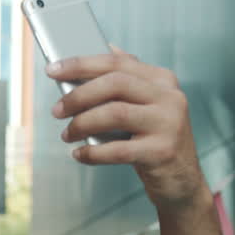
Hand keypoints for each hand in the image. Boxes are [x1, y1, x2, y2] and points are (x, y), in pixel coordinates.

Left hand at [48, 46, 207, 208]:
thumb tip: (97, 54)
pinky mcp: (162, 151)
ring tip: (67, 134)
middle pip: (115, 83)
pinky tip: (79, 154)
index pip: (117, 62)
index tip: (52, 69)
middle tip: (57, 110)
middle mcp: (169, 97)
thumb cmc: (153, 140)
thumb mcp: (145, 106)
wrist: (181, 181)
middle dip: (79, 95)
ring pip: (115, 113)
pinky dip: (92, 153)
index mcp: (162, 79)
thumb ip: (126, 80)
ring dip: (82, 123)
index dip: (81, 64)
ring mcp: (168, 123)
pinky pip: (117, 149)